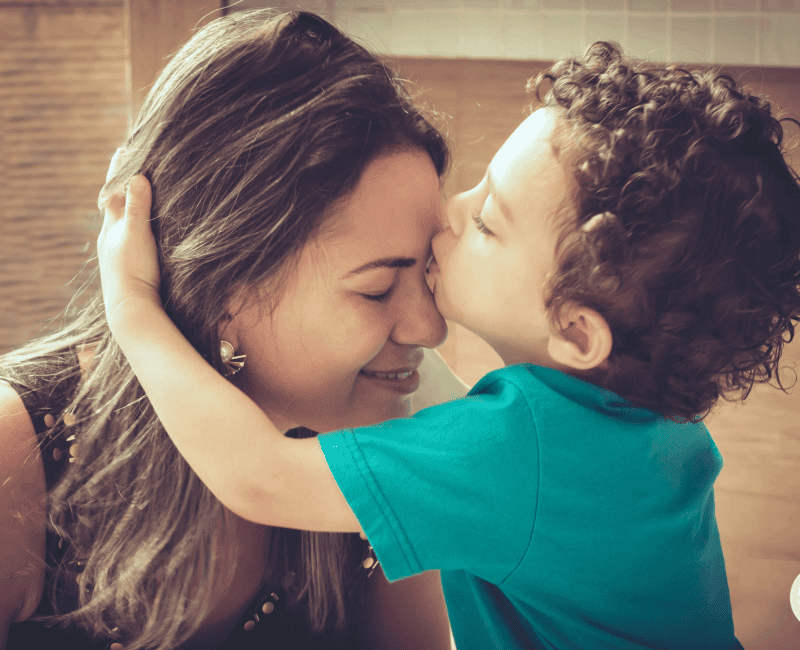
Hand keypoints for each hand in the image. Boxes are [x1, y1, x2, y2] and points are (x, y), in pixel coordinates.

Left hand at [97, 150, 161, 332]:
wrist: (132, 310)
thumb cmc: (134, 271)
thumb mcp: (138, 234)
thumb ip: (137, 207)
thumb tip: (137, 176)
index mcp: (112, 226)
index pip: (113, 191)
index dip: (119, 171)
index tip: (124, 151)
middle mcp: (111, 239)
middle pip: (115, 207)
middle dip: (124, 190)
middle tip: (134, 174)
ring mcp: (118, 255)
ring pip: (122, 226)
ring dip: (131, 212)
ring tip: (142, 201)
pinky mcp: (129, 268)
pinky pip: (130, 241)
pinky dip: (137, 230)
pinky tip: (145, 236)